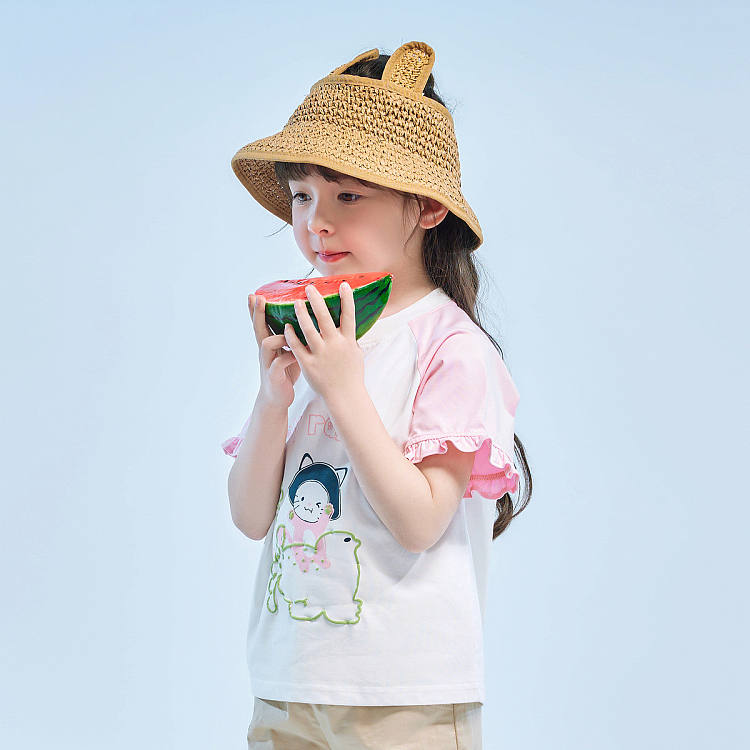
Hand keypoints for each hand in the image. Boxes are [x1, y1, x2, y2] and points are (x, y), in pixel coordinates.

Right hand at [249, 293, 300, 410]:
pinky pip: (278, 364)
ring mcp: (267, 363)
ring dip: (276, 335)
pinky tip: (296, 354)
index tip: (255, 293)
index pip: (261, 322)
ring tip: (286, 328)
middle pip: (258, 328)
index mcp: (269, 343)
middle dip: (257, 313)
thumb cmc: (286, 371)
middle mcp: (265, 351)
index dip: (256, 309)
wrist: (277, 398)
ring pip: (265, 344)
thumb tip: (310, 320)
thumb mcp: (288, 351)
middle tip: (257, 298)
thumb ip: (294, 338)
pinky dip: (287, 357)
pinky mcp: (273, 375)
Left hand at [283, 282, 364, 403]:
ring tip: (295, 302)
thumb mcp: (355, 354)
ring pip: (308, 329)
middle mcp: (335, 345)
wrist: (344, 397)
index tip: (343, 284)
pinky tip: (286, 326)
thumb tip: (349, 324)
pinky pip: (297, 346)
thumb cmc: (351, 375)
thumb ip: (350, 338)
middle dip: (317, 300)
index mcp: (348, 341)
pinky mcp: (309, 364)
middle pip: (325, 317)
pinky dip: (291, 335)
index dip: (347, 299)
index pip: (349, 315)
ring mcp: (321, 354)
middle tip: (309, 288)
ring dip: (301, 314)